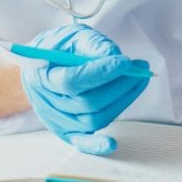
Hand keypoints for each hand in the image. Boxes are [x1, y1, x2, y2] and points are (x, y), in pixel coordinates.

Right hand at [20, 24, 150, 154]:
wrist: (41, 66)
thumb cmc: (59, 48)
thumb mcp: (72, 35)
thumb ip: (92, 43)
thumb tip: (114, 56)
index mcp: (43, 76)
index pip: (72, 80)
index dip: (100, 72)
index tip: (125, 62)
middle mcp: (48, 103)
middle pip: (87, 102)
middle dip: (119, 85)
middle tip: (140, 67)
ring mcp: (57, 120)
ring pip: (92, 119)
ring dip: (122, 101)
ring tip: (139, 80)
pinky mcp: (67, 130)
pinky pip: (81, 141)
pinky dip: (96, 145)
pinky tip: (112, 144)